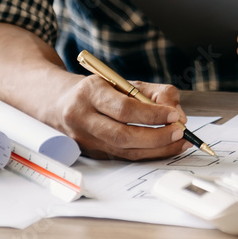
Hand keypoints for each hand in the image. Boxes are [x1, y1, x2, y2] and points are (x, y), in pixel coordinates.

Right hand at [55, 76, 190, 159]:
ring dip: (157, 149)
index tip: (173, 115)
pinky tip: (165, 148)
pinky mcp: (91, 153)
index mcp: (89, 93)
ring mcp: (84, 140)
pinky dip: (148, 154)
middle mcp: (82, 118)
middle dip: (156, 137)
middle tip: (179, 132)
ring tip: (179, 143)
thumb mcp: (124, 82)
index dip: (151, 115)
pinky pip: (123, 157)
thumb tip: (178, 116)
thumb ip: (155, 94)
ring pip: (124, 151)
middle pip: (122, 135)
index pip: (124, 109)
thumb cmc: (98, 91)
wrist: (58, 103)